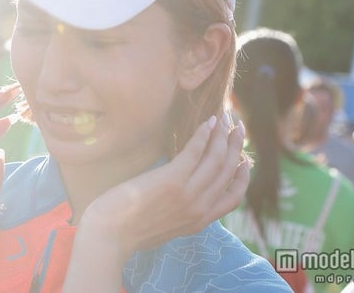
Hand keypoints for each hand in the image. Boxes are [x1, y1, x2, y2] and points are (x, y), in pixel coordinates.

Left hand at [78, 113, 248, 263]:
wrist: (110, 235)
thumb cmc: (127, 229)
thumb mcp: (164, 228)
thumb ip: (178, 214)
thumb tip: (179, 198)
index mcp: (199, 222)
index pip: (233, 198)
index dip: (242, 176)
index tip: (243, 159)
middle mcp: (199, 209)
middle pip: (227, 172)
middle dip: (235, 147)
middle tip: (237, 127)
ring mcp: (188, 194)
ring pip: (216, 159)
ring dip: (222, 135)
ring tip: (224, 118)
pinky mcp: (172, 180)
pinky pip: (195, 151)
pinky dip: (204, 135)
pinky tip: (207, 122)